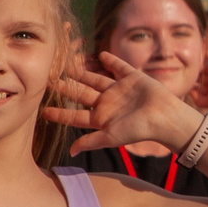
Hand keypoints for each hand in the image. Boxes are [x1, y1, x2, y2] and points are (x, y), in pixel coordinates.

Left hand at [53, 53, 207, 154]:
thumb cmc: (138, 130)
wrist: (164, 118)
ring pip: (96, 79)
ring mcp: (120, 90)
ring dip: (82, 72)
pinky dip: (111, 60)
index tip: (43, 110)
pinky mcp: (133, 78)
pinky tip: (100, 54)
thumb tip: (71, 152)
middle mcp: (108, 103)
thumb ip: (90, 142)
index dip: (60, 113)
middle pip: (82, 94)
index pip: (76, 116)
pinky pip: (119, 67)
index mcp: (102, 118)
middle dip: (67, 88)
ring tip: (67, 65)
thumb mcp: (111, 137)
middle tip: (49, 80)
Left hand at [192, 53, 207, 114]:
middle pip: (201, 76)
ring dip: (199, 65)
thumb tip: (189, 90)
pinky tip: (204, 55)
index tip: (183, 81)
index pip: (199, 86)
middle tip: (186, 70)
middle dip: (194, 74)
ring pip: (206, 66)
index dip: (192, 83)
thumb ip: (198, 99)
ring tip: (193, 63)